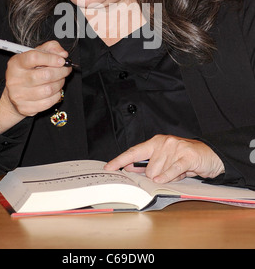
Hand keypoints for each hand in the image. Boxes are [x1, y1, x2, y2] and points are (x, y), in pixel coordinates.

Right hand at [0, 41, 70, 132]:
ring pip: (49, 89)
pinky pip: (48, 102)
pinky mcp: (25, 108)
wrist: (14, 93)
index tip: (62, 60)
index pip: (34, 57)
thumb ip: (50, 48)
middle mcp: (14, 79)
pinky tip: (54, 90)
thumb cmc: (28, 71)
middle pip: (45, 75)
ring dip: (60, 83)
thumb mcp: (36, 54)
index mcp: (16, 63)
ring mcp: (18, 95)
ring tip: (59, 80)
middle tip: (66, 70)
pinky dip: (56, 95)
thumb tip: (63, 54)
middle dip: (61, 72)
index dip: (51, 58)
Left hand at [105, 135, 224, 182]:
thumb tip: (129, 168)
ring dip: (168, 177)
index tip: (108, 167)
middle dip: (156, 176)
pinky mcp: (186, 155)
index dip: (120, 160)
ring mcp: (175, 148)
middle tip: (170, 172)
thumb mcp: (165, 159)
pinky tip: (167, 178)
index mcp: (155, 142)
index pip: (134, 152)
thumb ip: (148, 163)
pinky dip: (168, 177)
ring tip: (179, 171)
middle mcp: (163, 142)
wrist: (211, 155)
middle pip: (148, 169)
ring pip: (159, 172)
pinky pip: (172, 170)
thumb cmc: (186, 158)